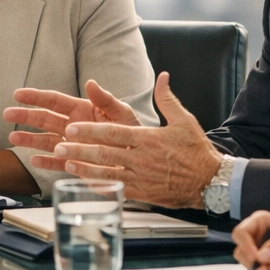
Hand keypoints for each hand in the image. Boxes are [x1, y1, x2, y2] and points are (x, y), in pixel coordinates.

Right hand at [4, 80, 140, 153]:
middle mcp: (73, 126)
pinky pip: (58, 163)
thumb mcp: (123, 113)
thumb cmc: (132, 131)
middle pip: (44, 119)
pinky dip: (47, 162)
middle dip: (25, 116)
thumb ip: (107, 100)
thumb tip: (91, 83)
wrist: (142, 157)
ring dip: (30, 139)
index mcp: (82, 110)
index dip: (36, 97)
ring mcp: (73, 145)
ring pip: (46, 141)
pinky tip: (34, 160)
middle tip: (7, 113)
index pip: (54, 101)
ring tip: (12, 138)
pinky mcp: (77, 163)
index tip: (18, 94)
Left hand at [34, 73, 223, 208]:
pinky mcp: (141, 193)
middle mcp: (141, 159)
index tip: (72, 128)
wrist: (210, 182)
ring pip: (106, 173)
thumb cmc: (196, 150)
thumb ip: (167, 99)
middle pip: (104, 153)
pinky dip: (98, 185)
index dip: (91, 131)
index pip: (114, 133)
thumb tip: (163, 76)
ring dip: (83, 169)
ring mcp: (140, 178)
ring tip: (65, 163)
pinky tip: (83, 183)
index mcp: (148, 139)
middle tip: (59, 147)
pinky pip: (115, 189)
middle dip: (79, 150)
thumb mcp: (184, 121)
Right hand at [232, 213, 269, 269]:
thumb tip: (261, 256)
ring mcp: (261, 254)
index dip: (245, 245)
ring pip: (251, 266)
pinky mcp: (267, 267)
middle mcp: (257, 238)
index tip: (256, 257)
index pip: (241, 232)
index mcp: (260, 223)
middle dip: (254, 263)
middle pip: (241, 252)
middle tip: (267, 269)